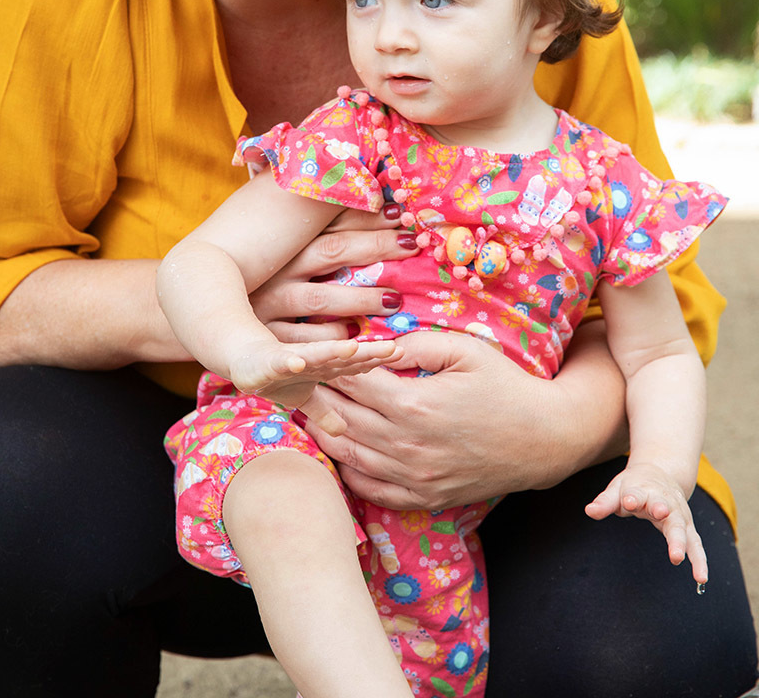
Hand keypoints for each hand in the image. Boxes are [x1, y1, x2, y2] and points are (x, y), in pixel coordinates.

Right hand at [228, 337, 402, 435]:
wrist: (231, 353)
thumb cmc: (271, 372)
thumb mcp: (299, 393)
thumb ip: (321, 409)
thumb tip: (342, 432)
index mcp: (320, 364)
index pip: (355, 363)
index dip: (377, 360)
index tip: (402, 355)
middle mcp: (308, 357)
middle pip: (342, 354)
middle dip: (366, 352)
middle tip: (395, 349)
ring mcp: (287, 357)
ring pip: (314, 353)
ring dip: (332, 352)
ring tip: (354, 349)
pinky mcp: (264, 362)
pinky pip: (277, 362)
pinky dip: (287, 362)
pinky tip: (298, 363)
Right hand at [249, 205, 418, 342]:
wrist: (218, 319)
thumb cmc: (265, 280)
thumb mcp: (285, 252)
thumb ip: (318, 227)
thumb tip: (357, 188)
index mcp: (285, 241)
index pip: (331, 220)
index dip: (367, 215)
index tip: (401, 214)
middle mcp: (278, 268)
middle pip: (332, 250)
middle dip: (375, 246)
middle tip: (412, 246)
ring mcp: (269, 301)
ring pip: (321, 297)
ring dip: (361, 298)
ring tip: (394, 300)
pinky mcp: (267, 336)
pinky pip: (305, 337)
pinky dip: (332, 336)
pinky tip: (355, 336)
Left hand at [301, 322, 627, 509]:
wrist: (545, 439)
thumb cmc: (506, 386)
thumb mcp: (465, 350)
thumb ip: (415, 345)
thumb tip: (372, 341)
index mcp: (414, 405)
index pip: (351, 382)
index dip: (326, 365)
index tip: (309, 351)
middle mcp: (407, 446)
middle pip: (340, 419)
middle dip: (313, 396)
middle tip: (292, 379)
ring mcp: (413, 477)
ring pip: (347, 456)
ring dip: (321, 432)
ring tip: (301, 410)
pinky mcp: (423, 497)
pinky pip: (369, 489)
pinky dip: (346, 470)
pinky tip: (335, 450)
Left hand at [585, 461, 707, 584]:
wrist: (660, 474)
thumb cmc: (635, 486)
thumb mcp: (618, 488)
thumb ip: (605, 501)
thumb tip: (590, 511)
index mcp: (643, 489)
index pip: (637, 493)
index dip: (633, 496)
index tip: (628, 500)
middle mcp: (664, 501)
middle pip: (664, 508)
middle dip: (662, 512)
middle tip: (659, 514)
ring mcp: (678, 514)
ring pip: (682, 528)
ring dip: (680, 542)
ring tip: (677, 557)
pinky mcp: (687, 527)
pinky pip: (695, 545)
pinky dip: (699, 560)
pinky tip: (701, 578)